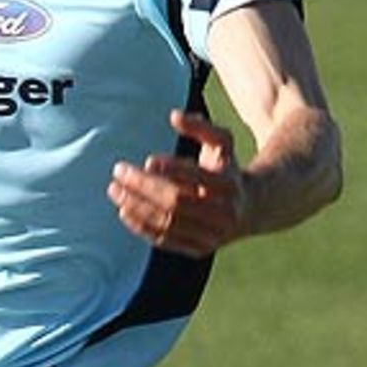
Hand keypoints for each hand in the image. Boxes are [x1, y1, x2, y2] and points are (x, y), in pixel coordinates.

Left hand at [107, 110, 249, 255]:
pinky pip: (166, 241)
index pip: (196, 178)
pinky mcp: (199, 250)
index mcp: (229, 185)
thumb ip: (200, 127)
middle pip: (176, 202)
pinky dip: (142, 227)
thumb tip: (174, 116)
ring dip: (137, 208)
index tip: (146, 160)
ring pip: (168, 223)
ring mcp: (212, 236)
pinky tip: (124, 211)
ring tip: (115, 192)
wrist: (250, 208)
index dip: (171, 170)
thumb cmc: (227, 168)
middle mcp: (223, 214)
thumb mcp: (222, 143)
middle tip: (118, 172)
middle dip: (144, 187)